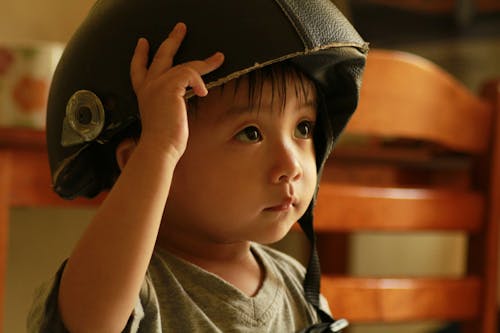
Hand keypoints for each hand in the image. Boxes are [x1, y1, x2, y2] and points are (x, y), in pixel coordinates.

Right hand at [130, 22, 223, 158]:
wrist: (159, 147)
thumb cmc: (163, 139)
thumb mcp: (164, 116)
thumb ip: (169, 103)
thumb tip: (183, 98)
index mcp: (144, 93)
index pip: (138, 68)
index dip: (140, 55)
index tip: (143, 43)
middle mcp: (148, 86)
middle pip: (160, 56)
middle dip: (172, 40)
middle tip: (181, 28)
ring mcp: (158, 85)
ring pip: (183, 64)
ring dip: (204, 62)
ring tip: (217, 59)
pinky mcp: (170, 87)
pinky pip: (189, 74)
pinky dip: (200, 81)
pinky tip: (203, 93)